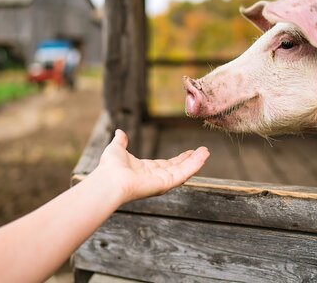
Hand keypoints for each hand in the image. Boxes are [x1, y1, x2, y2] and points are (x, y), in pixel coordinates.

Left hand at [94, 129, 209, 202]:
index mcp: (146, 170)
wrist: (110, 180)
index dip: (179, 159)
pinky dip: (194, 165)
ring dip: (196, 162)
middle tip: (203, 152)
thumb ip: (121, 141)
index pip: (167, 164)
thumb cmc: (110, 167)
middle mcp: (155, 177)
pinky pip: (183, 174)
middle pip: (178, 168)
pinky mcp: (166, 184)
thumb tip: (119, 132)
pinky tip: (203, 157)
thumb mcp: (117, 149)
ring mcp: (162, 181)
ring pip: (183, 171)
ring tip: (206, 152)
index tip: (189, 152)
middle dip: (191, 160)